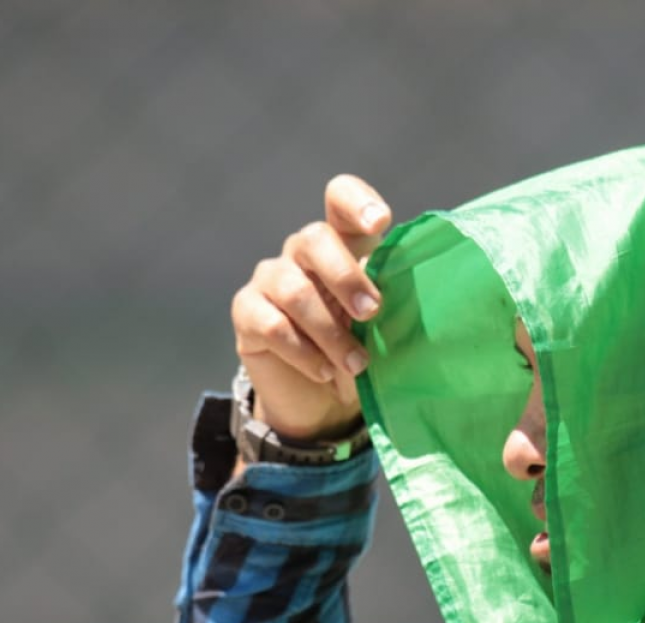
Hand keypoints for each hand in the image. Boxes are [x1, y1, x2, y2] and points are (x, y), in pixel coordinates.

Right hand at [230, 175, 392, 438]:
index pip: (340, 198)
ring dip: (330, 332)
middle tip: (371, 313)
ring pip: (294, 290)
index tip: (379, 222)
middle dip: (346, 276)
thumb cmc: (361, 351)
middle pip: (315, 238)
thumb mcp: (383, 326)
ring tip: (357, 364)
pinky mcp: (247, 312)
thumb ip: (389, 300)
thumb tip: (396, 286)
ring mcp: (270, 279)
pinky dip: (304, 353)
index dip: (356, 202)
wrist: (323, 400)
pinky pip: (272, 325)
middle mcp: (302, 252)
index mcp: (343, 244)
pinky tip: (325, 371)